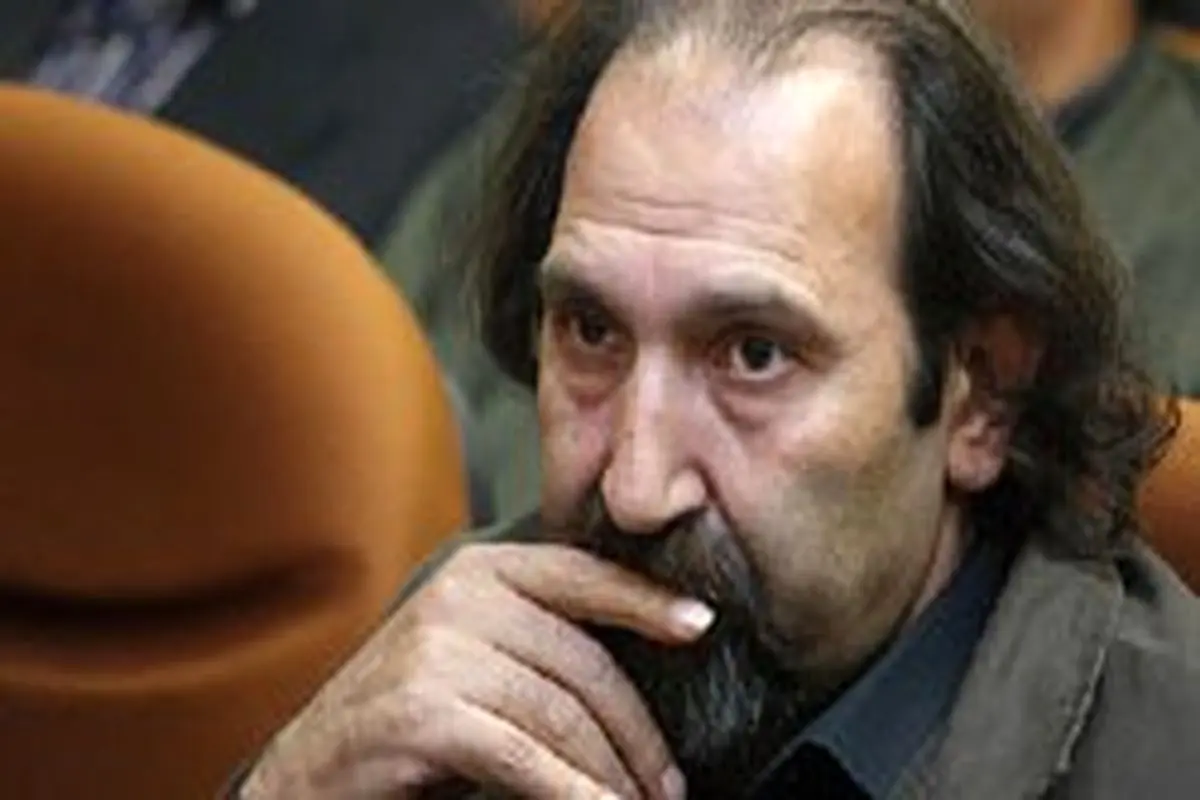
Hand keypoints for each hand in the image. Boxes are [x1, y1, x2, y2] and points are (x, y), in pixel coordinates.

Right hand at [238, 542, 715, 798]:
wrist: (304, 781)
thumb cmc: (403, 729)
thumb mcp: (473, 661)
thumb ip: (536, 645)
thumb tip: (638, 664)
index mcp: (477, 570)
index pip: (581, 574)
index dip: (645, 601)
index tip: (700, 626)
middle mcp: (457, 594)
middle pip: (583, 659)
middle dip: (636, 731)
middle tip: (669, 784)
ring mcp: (436, 646)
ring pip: (563, 713)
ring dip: (612, 772)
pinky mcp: (423, 708)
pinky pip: (527, 756)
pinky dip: (575, 793)